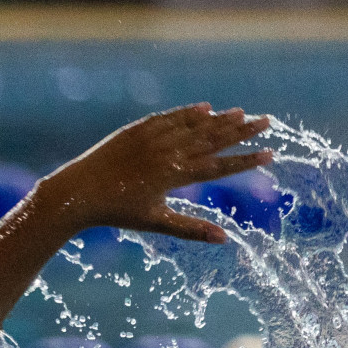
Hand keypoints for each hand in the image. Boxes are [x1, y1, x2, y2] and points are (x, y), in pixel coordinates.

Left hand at [37, 103, 272, 243]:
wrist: (78, 192)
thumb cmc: (117, 212)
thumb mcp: (156, 222)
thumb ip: (191, 228)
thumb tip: (224, 239)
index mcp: (174, 176)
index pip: (219, 166)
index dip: (246, 160)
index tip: (270, 153)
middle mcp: (167, 153)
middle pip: (212, 139)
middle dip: (242, 131)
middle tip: (267, 121)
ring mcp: (152, 138)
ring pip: (193, 125)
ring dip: (219, 119)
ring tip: (243, 113)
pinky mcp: (137, 129)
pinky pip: (169, 118)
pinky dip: (188, 113)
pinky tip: (205, 108)